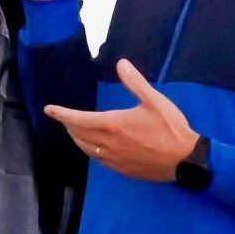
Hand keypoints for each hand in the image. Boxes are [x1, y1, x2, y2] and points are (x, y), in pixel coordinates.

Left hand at [45, 59, 197, 181]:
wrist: (185, 160)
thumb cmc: (170, 128)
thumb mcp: (154, 101)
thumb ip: (135, 82)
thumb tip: (121, 64)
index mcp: (113, 124)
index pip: (79, 119)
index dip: (62, 114)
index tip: (49, 110)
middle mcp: (109, 143)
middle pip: (79, 136)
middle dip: (69, 126)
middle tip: (64, 119)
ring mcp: (114, 159)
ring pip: (87, 149)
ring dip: (78, 139)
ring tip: (75, 131)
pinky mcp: (123, 169)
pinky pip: (99, 159)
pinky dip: (91, 150)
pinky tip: (95, 147)